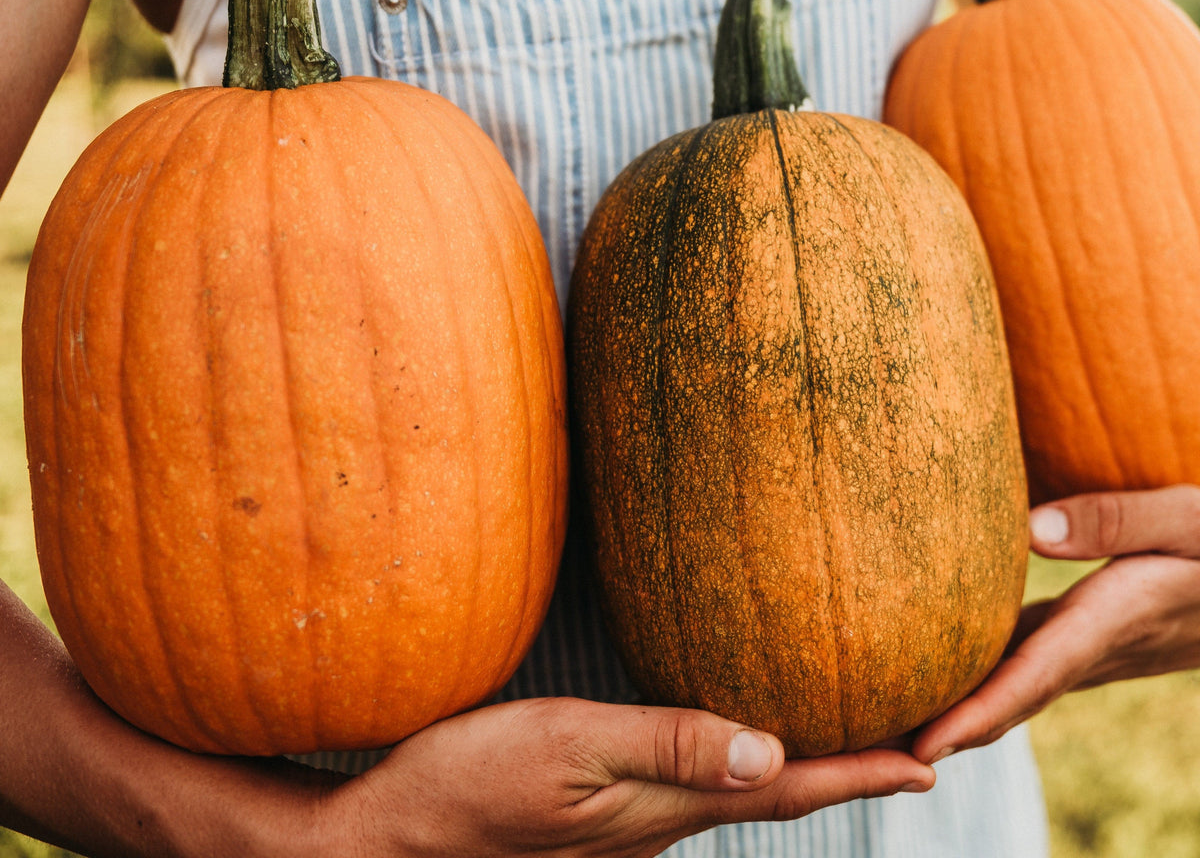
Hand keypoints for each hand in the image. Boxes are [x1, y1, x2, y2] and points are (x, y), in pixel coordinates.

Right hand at [314, 697, 934, 856]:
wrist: (401, 833)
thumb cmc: (475, 781)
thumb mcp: (567, 747)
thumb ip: (666, 744)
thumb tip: (769, 748)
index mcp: (664, 808)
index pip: (784, 791)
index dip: (859, 774)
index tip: (929, 760)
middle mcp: (661, 824)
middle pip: (775, 798)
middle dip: (846, 772)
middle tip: (907, 743)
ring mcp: (631, 826)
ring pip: (739, 796)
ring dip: (798, 771)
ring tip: (840, 737)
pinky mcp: (602, 814)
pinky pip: (696, 789)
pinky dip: (740, 767)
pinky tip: (735, 741)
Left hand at [913, 484, 1199, 763]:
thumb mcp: (1186, 519)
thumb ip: (1116, 520)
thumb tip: (1029, 530)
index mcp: (1113, 623)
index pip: (1032, 678)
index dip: (977, 716)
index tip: (923, 745)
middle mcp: (1095, 650)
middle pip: (1008, 699)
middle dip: (946, 730)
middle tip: (876, 751)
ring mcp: (1090, 649)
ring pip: (1012, 687)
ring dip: (955, 709)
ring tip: (886, 719)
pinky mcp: (1086, 635)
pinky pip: (1021, 662)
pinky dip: (977, 676)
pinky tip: (935, 665)